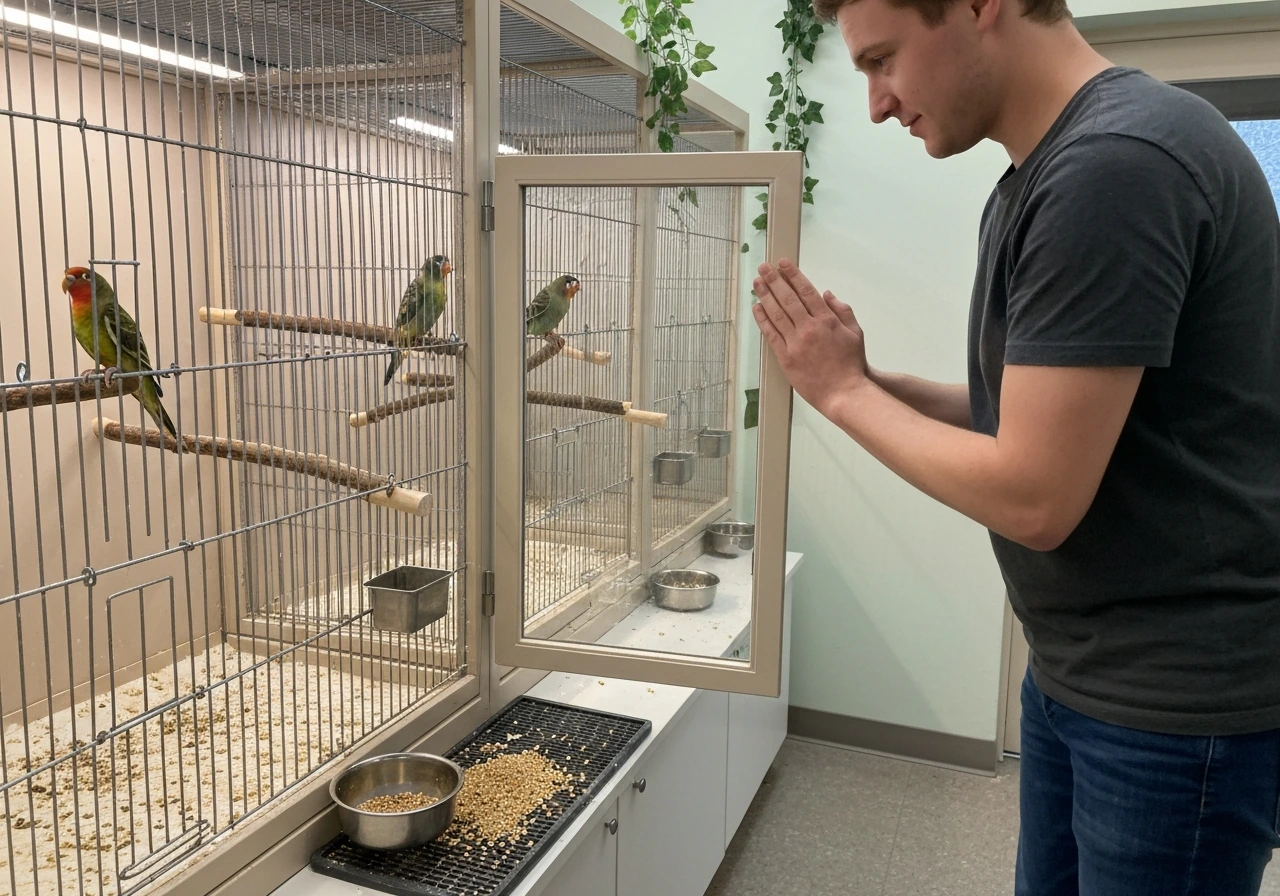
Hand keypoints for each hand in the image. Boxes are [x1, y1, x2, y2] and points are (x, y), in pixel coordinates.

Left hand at [751, 258, 868, 416]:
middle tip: (763, 267)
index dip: (793, 275)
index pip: (806, 291)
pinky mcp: (786, 358)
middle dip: (774, 280)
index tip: (783, 263)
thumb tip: (827, 293)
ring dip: (764, 295)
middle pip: (788, 298)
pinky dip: (763, 320)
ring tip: (756, 282)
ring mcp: (796, 343)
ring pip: (777, 314)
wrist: (844, 392)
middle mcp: (810, 328)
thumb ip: (842, 310)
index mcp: (827, 320)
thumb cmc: (851, 365)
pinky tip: (756, 308)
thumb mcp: (855, 333)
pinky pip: (771, 335)